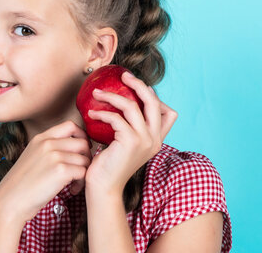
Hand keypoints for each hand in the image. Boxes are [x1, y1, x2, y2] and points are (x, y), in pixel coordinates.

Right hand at [0, 121, 91, 223]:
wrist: (10, 200)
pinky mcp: (61, 171)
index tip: (80, 150)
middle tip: (80, 169)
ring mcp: (55, 156)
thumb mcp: (32, 156)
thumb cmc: (22, 183)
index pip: (70, 126)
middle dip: (86, 157)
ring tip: (74, 184)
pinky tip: (72, 191)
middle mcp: (48, 143)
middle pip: (82, 142)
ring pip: (85, 159)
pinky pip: (83, 172)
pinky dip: (81, 183)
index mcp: (41, 138)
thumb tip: (72, 146)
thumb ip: (49, 148)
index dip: (81, 136)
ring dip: (84, 172)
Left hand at [84, 71, 177, 194]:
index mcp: (157, 140)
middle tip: (124, 75)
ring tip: (97, 92)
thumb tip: (121, 106)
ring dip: (113, 95)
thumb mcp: (124, 145)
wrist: (104, 187)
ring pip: (133, 105)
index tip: (139, 88)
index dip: (157, 98)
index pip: (170, 113)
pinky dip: (103, 112)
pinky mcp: (131, 141)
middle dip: (139, 84)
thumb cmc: (109, 165)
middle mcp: (155, 139)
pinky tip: (91, 113)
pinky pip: (117, 118)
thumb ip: (129, 129)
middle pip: (154, 102)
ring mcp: (145, 140)